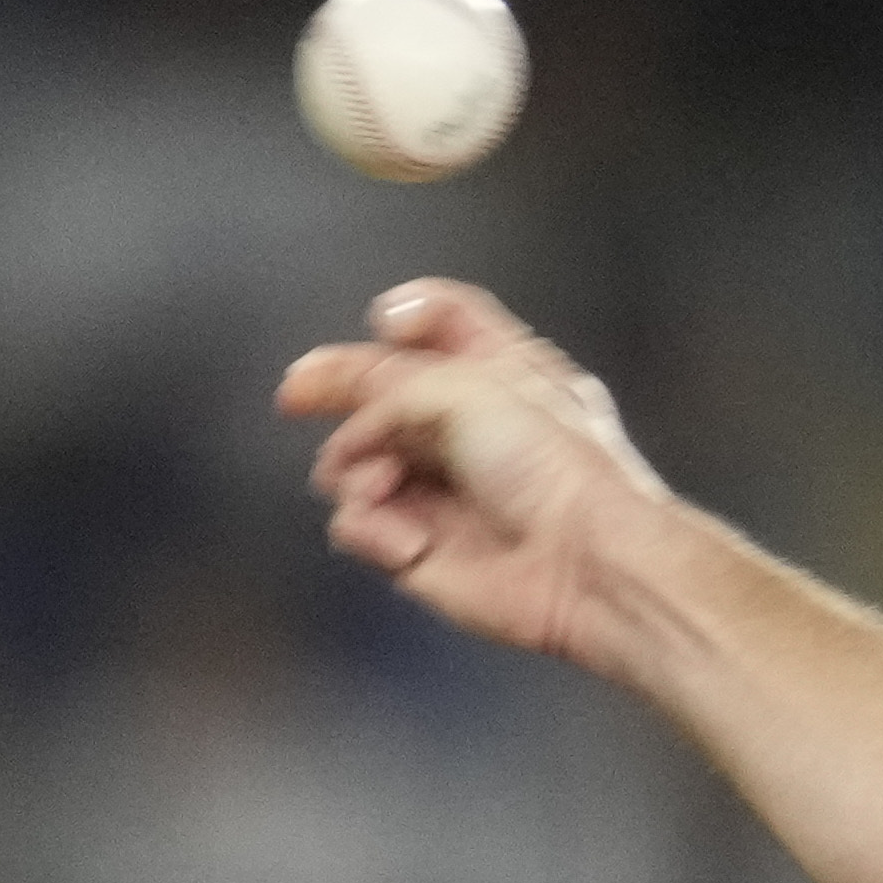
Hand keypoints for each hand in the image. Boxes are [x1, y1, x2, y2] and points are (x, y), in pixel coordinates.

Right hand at [277, 280, 669, 664]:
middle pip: (379, 395)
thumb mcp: (464, 384)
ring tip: (381, 483)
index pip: (440, 329)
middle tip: (297, 395)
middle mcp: (465, 429)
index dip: (405, 320)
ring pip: (354, 462)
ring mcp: (438, 490)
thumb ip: (389, 384)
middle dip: (337, 391)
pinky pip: (358, 524)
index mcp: (497, 374)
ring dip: (354, 467)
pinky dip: (369, 526)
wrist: (585, 561)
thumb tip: (351, 426)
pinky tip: (406, 538)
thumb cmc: (549, 463)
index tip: (382, 323)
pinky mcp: (418, 549)